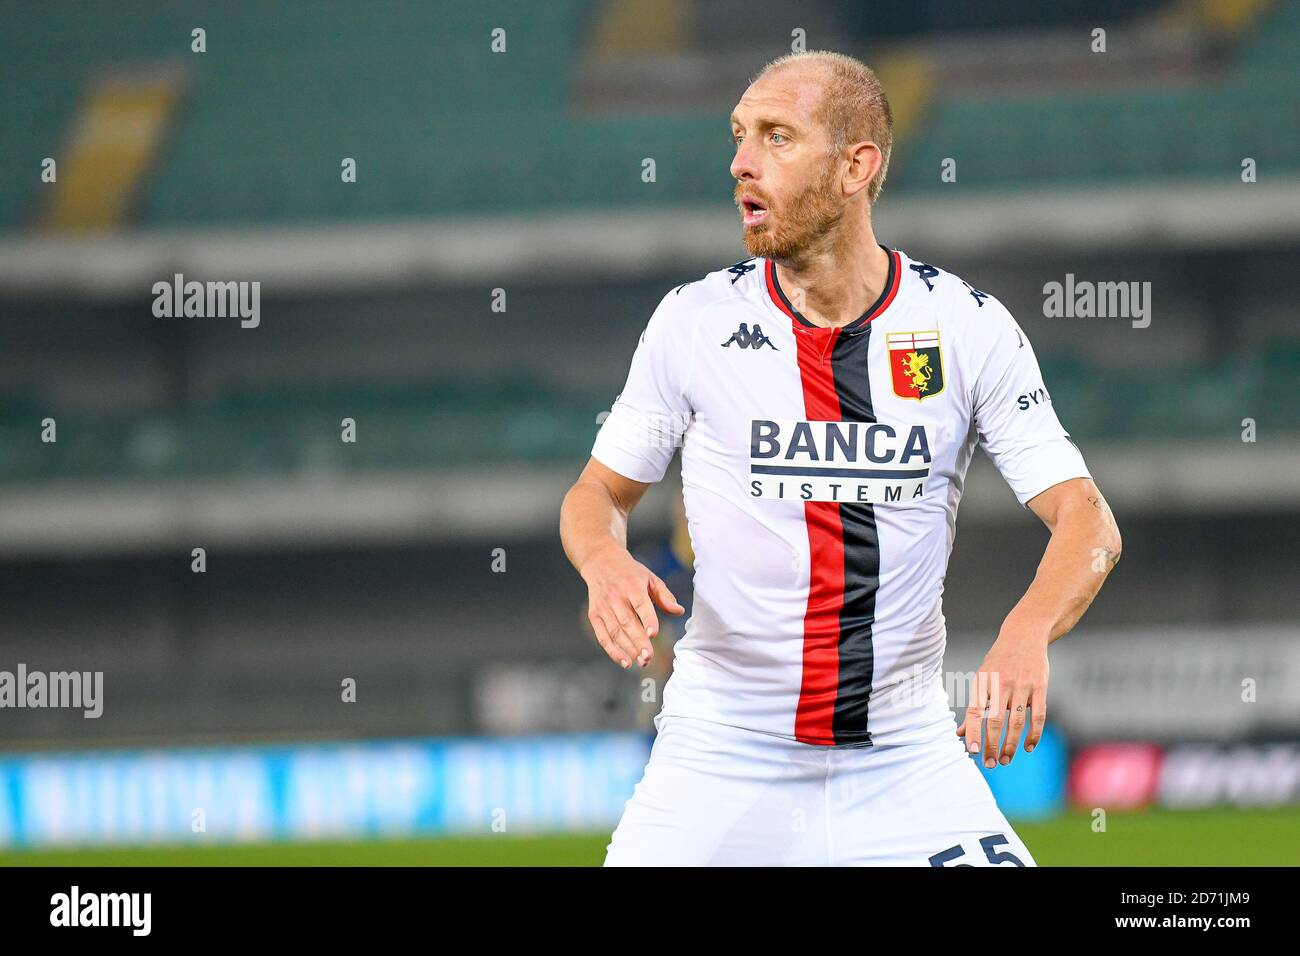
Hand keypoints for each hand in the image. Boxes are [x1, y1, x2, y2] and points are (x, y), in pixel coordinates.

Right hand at [580, 544, 683, 668]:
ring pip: (615, 632)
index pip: (641, 604)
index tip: (654, 634)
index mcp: (632, 586)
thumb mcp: (650, 578)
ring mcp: (603, 607)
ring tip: (642, 662)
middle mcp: (616, 596)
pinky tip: (625, 662)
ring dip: (628, 649)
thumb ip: (665, 596)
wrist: (601, 561)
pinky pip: (602, 636)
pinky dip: (612, 651)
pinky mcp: (594, 615)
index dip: (647, 619)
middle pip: (627, 622)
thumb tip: (679, 611)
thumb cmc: (630, 573)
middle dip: (638, 642)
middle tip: (649, 657)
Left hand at [956, 630, 1048, 767]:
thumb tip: (960, 733)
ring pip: (1016, 721)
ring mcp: (1021, 685)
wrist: (1024, 634)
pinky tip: (1029, 747)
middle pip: (995, 720)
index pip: (974, 711)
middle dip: (992, 745)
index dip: (973, 731)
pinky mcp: (1040, 687)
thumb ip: (974, 706)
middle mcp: (1000, 683)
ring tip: (1005, 760)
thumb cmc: (998, 661)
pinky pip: (1038, 715)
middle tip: (990, 764)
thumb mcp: (982, 678)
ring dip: (1011, 744)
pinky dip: (1034, 733)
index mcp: (982, 682)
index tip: (973, 752)